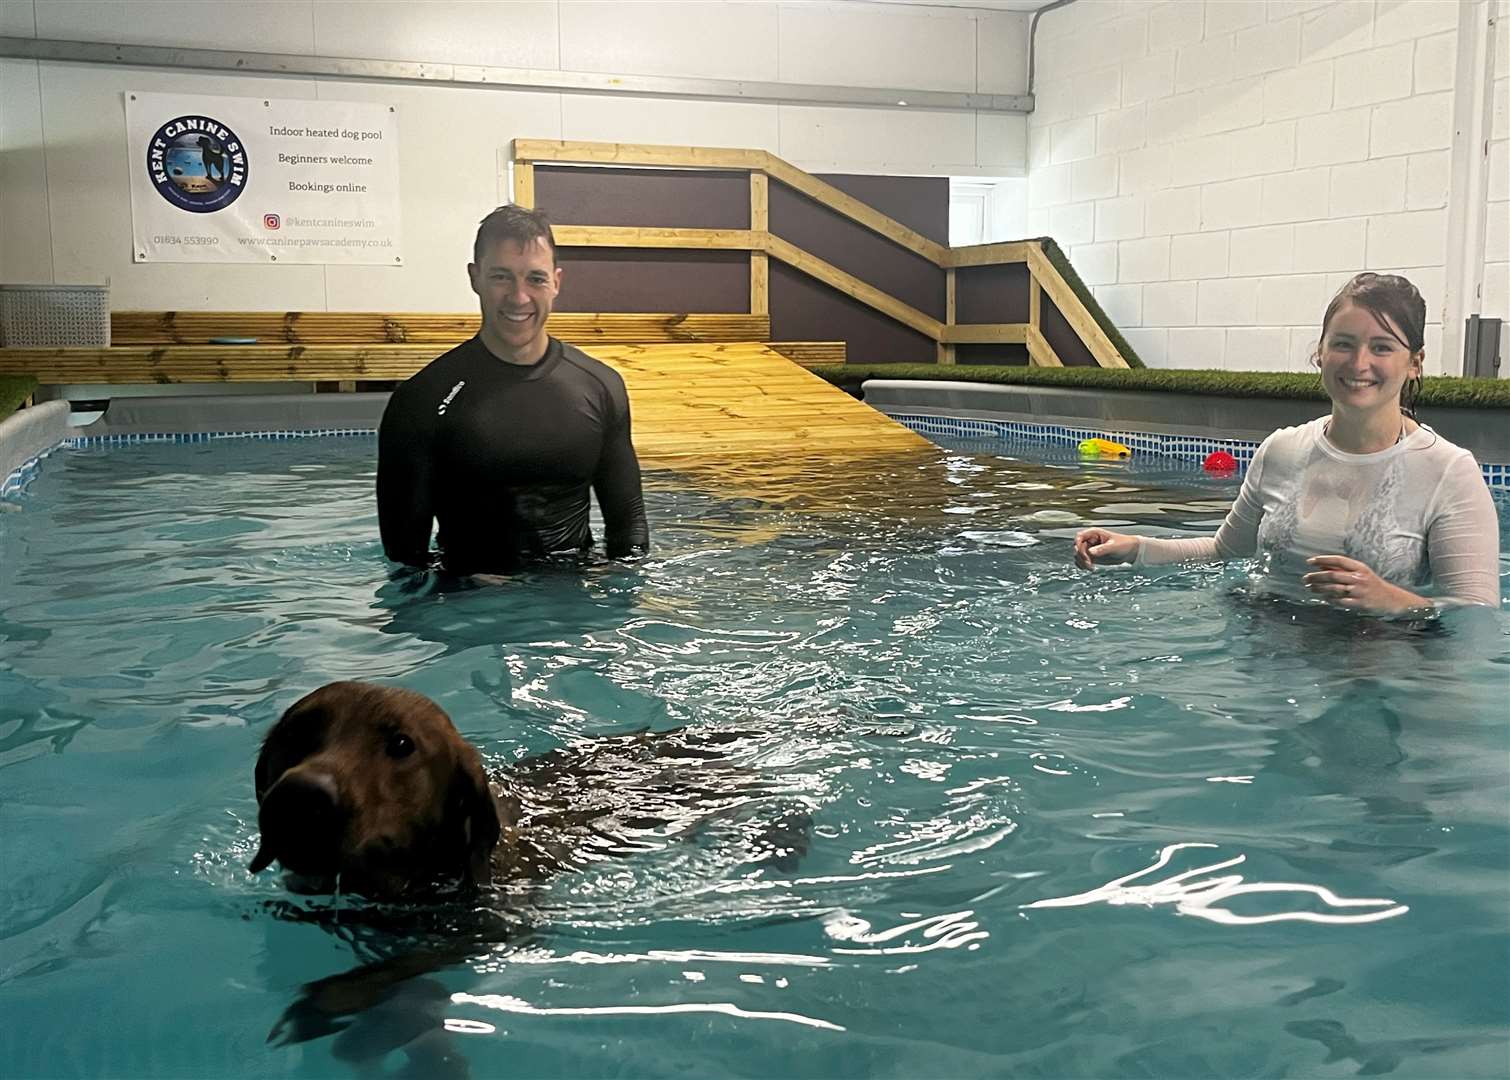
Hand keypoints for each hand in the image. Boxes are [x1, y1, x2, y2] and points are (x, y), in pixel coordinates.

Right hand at [1073, 528, 1140, 570]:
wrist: (1130, 552)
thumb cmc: (1124, 544)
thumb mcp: (1114, 546)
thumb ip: (1102, 549)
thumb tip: (1090, 552)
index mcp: (1094, 533)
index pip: (1079, 537)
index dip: (1078, 545)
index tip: (1085, 555)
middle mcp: (1090, 540)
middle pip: (1077, 547)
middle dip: (1081, 556)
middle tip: (1089, 564)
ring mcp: (1090, 549)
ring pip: (1078, 555)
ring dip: (1081, 562)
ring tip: (1091, 568)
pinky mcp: (1092, 557)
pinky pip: (1082, 561)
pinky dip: (1082, 565)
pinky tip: (1089, 568)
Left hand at [1302, 555, 1428, 614]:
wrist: (1391, 599)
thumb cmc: (1373, 584)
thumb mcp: (1361, 573)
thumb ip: (1343, 569)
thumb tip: (1321, 566)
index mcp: (1360, 568)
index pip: (1338, 560)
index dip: (1323, 560)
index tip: (1310, 561)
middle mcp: (1359, 578)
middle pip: (1333, 575)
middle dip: (1316, 576)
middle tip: (1306, 578)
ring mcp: (1359, 591)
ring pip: (1334, 588)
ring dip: (1319, 588)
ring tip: (1310, 588)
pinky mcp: (1359, 603)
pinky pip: (1339, 601)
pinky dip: (1329, 599)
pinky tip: (1323, 598)